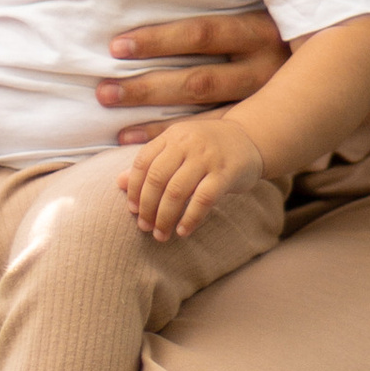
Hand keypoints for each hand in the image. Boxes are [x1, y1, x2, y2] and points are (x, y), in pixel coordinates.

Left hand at [104, 0, 284, 135]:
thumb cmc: (292, 21)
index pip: (203, 36)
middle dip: (147, 87)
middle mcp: (262, 71)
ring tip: (112, 117)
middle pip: (196, 82)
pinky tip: (134, 141)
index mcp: (262, 32)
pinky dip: (169, 139)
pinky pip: (208, 136)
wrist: (338, 68)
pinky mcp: (255, 126)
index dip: (160, 40)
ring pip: (200, 113)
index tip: (118, 46)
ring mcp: (259, 103)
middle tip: (103, 90)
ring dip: (152, 118)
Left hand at [120, 110, 273, 242]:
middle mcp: (188, 143)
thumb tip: (119, 182)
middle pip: (157, 178)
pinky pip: (203, 200)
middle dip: (147, 207)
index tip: (132, 210)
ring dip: (165, 217)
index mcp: (172, 135)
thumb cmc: (208, 147)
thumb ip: (151, 162)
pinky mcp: (226, 173)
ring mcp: (208, 157)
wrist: (250, 139)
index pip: (143, 162)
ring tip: (161, 234)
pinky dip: (190, 218)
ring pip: (177, 191)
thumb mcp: (178, 148)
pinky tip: (183, 231)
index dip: (134, 189)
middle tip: (144, 227)